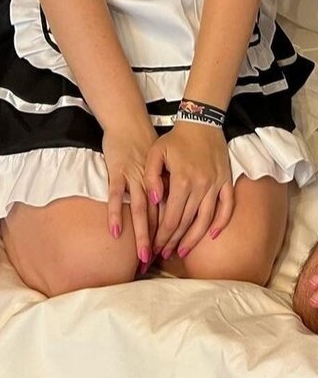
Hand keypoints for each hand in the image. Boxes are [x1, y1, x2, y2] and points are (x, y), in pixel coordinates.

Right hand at [102, 118, 158, 264]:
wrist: (129, 121)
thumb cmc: (144, 144)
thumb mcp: (162, 165)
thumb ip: (166, 186)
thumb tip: (173, 210)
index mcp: (164, 181)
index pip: (170, 212)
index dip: (171, 235)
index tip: (170, 256)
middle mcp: (151, 182)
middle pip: (157, 216)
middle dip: (158, 242)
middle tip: (157, 265)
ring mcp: (134, 176)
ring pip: (140, 210)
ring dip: (142, 235)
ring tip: (143, 257)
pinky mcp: (117, 171)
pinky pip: (116, 195)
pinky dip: (115, 213)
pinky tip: (116, 232)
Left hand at [144, 122, 233, 259]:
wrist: (201, 123)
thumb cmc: (175, 139)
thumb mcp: (155, 153)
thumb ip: (151, 177)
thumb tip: (155, 200)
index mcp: (181, 180)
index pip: (170, 217)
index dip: (162, 235)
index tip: (155, 247)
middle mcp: (200, 186)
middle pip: (186, 222)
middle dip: (173, 241)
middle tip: (164, 254)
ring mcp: (216, 185)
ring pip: (205, 220)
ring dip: (194, 238)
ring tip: (183, 251)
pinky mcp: (226, 182)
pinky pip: (227, 207)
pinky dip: (221, 223)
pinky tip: (212, 235)